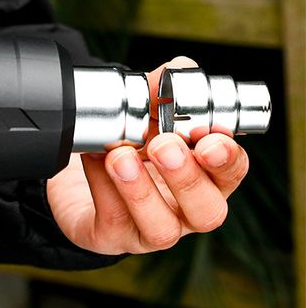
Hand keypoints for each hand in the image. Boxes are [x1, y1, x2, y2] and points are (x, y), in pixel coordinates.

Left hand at [47, 57, 249, 254]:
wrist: (76, 176)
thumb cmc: (127, 145)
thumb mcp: (145, 112)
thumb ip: (164, 87)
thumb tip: (180, 69)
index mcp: (205, 177)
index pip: (231, 172)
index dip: (226, 159)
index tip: (210, 139)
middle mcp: (185, 210)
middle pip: (206, 210)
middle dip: (186, 177)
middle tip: (163, 145)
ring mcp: (149, 230)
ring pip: (161, 228)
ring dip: (140, 190)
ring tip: (120, 157)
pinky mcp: (111, 238)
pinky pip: (112, 221)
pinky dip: (102, 187)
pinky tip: (93, 159)